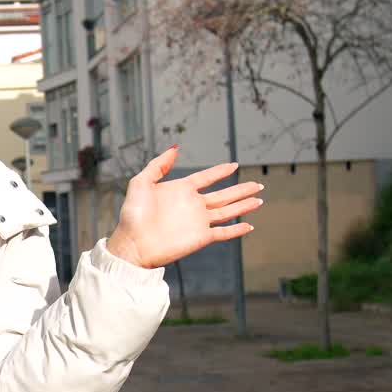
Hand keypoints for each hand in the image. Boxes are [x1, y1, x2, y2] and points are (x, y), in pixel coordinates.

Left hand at [106, 146, 262, 268]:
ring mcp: (198, 222)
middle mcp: (193, 205)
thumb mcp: (141, 182)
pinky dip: (236, 229)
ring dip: (243, 205)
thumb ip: (158, 164)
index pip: (206, 178)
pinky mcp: (201, 238)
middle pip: (223, 195)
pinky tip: (249, 225)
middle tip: (258, 184)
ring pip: (227, 211)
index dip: (220, 171)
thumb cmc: (132, 214)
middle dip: (241, 189)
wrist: (132, 243)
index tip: (234, 165)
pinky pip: (223, 232)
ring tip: (259, 199)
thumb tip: (175, 148)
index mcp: (181, 190)